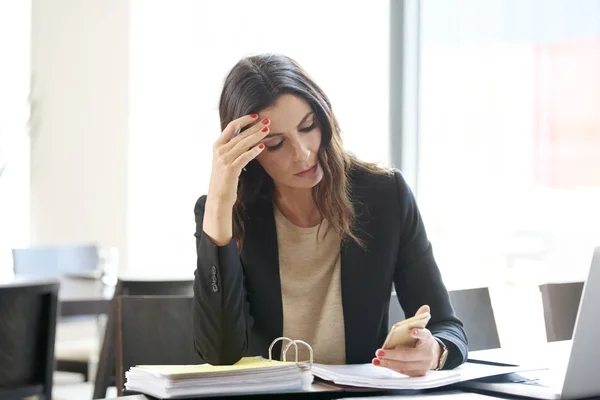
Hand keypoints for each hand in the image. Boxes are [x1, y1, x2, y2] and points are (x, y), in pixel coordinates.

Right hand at [203, 114, 270, 244]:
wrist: (218, 197)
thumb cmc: (224, 179)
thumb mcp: (224, 160)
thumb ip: (231, 148)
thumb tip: (245, 137)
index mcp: (217, 146)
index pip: (231, 127)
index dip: (243, 120)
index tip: (255, 115)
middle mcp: (220, 151)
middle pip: (240, 134)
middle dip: (254, 126)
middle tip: (267, 120)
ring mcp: (224, 160)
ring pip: (243, 143)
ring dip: (257, 136)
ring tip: (267, 130)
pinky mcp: (230, 169)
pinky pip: (244, 157)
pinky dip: (254, 151)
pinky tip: (262, 147)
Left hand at [372, 305, 441, 376]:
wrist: (433, 354)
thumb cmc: (423, 340)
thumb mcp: (422, 328)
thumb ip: (420, 318)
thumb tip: (425, 307)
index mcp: (428, 339)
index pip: (425, 335)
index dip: (419, 333)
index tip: (412, 331)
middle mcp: (427, 353)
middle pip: (409, 355)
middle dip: (392, 354)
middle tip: (379, 351)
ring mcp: (423, 365)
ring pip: (404, 365)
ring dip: (389, 363)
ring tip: (377, 360)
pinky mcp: (419, 373)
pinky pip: (404, 371)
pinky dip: (393, 368)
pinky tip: (383, 364)